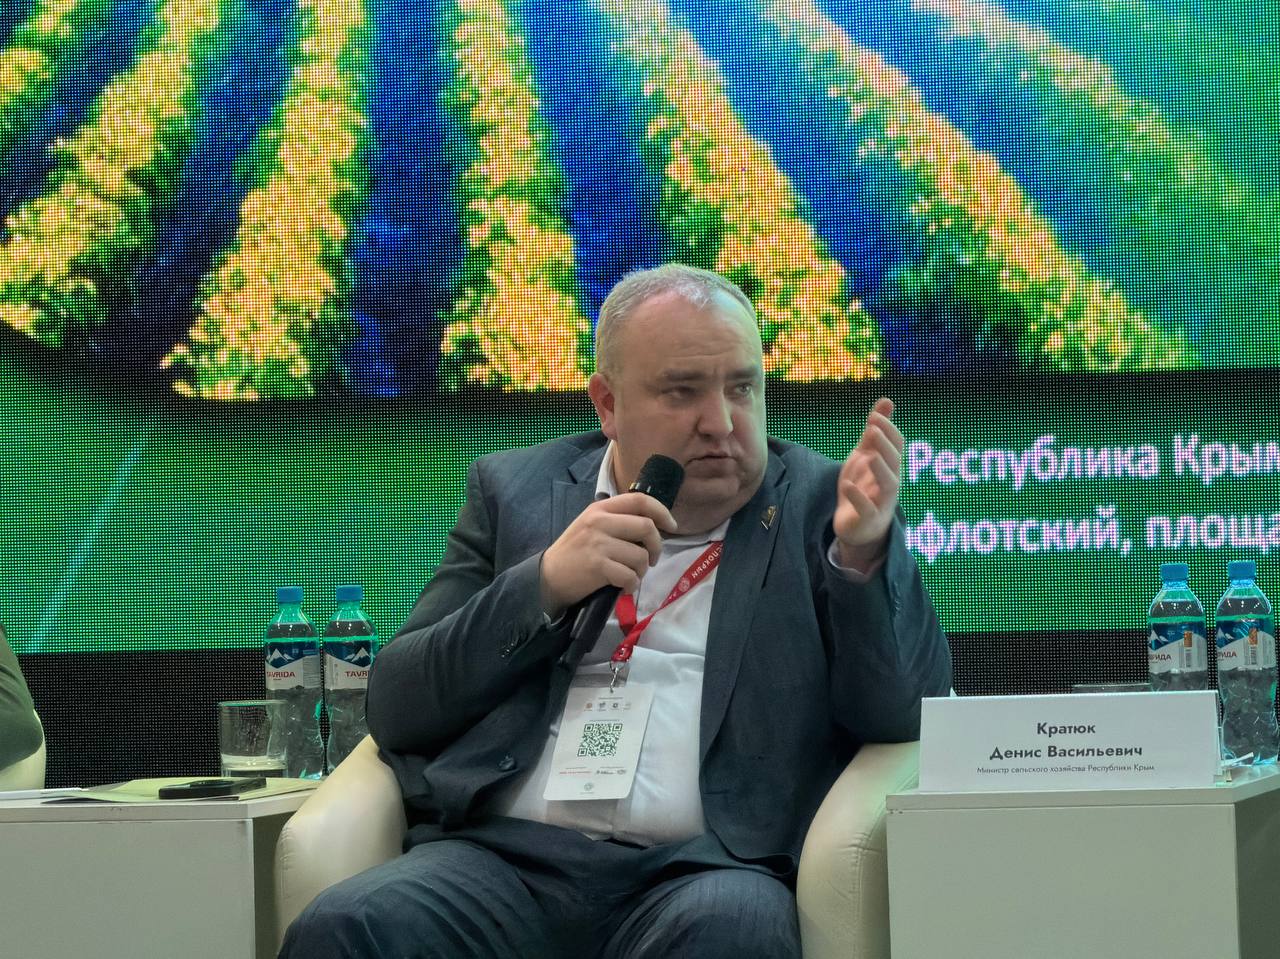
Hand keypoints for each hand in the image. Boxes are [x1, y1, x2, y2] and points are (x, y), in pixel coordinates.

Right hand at [540, 492, 677, 616]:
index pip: (639, 499)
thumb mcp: (592, 525)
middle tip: (651, 559)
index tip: (671, 525)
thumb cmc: (575, 552)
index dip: (661, 511)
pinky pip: (629, 576)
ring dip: (642, 571)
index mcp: (600, 508)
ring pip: (640, 555)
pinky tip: (624, 587)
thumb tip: (652, 526)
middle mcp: (600, 521)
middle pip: (646, 527)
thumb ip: (617, 520)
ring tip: (632, 575)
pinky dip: (632, 585)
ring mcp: (598, 544)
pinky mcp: (597, 566)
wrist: (548, 576)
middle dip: (656, 547)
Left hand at [833, 397, 902, 568]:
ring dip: (880, 469)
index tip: (874, 416)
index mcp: (890, 466)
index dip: (888, 430)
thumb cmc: (864, 486)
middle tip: (872, 427)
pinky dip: (858, 497)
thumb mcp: (866, 456)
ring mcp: (881, 501)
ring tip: (869, 455)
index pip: (897, 445)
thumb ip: (874, 432)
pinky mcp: (868, 518)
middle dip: (884, 444)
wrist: (856, 525)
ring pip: (889, 485)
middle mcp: (891, 482)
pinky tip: (847, 485)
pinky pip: (866, 508)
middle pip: (895, 462)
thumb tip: (886, 402)